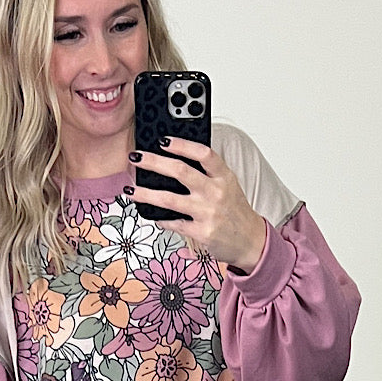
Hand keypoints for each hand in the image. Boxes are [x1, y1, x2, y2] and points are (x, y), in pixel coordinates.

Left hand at [129, 137, 266, 272]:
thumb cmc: (235, 212)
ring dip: (145, 194)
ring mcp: (208, 213)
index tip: (163, 139)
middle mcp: (216, 193)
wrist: (250, 241)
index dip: (181, 144)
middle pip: (180, 171)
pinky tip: (151, 214)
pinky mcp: (201, 232)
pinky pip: (173, 223)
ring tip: (131, 190)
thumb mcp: (228, 186)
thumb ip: (208, 173)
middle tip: (136, 157)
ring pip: (169, 199)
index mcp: (224, 177)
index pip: (203, 153)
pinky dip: (160, 218)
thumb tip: (175, 161)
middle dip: (153, 162)